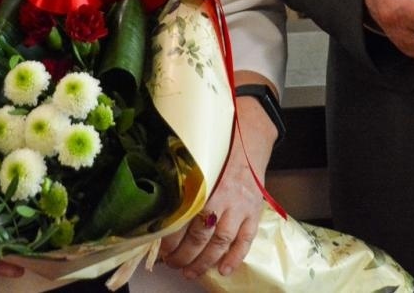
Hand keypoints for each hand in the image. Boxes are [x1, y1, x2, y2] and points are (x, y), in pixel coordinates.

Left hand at [158, 133, 267, 279]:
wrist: (249, 140)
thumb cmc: (217, 151)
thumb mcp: (195, 160)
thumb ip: (180, 181)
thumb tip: (158, 204)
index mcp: (203, 183)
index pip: (183, 218)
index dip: (171, 238)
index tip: (162, 248)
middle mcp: (222, 197)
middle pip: (200, 235)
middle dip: (184, 255)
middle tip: (173, 264)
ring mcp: (240, 207)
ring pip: (221, 241)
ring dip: (205, 261)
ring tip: (191, 272)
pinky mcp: (254, 211)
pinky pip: (246, 240)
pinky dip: (236, 257)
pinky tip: (224, 269)